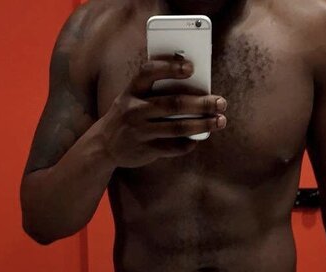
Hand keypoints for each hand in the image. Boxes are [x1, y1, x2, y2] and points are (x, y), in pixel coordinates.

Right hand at [98, 56, 227, 167]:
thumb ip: (155, 90)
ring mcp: (139, 132)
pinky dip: (188, 143)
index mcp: (132, 91)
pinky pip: (173, 148)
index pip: (149, 72)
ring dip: (202, 124)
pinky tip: (198, 139)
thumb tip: (194, 87)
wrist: (104, 145)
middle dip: (201, 103)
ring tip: (219, 121)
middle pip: (173, 104)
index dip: (170, 68)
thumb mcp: (133, 97)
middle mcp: (134, 110)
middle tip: (221, 102)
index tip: (191, 67)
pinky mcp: (145, 150)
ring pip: (177, 127)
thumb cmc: (128, 115)